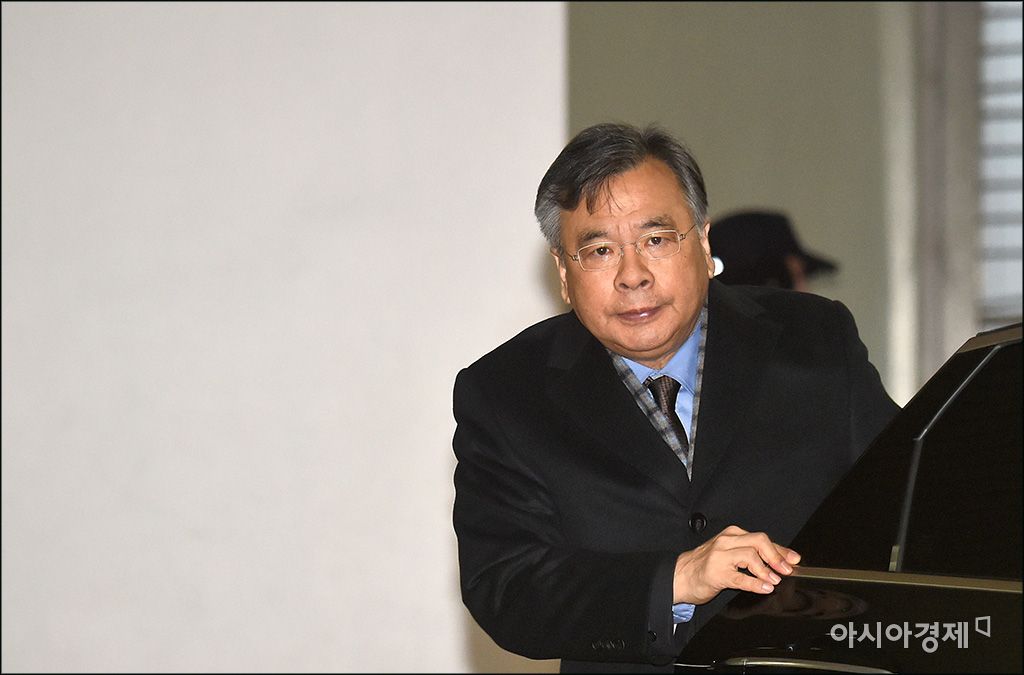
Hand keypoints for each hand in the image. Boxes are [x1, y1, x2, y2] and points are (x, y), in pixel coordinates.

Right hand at [672, 525, 800, 604]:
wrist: (680, 575)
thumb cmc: (705, 565)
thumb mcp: (729, 553)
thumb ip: (751, 554)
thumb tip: (780, 560)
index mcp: (731, 534)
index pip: (761, 538)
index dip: (781, 550)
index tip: (794, 559)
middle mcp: (726, 542)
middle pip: (758, 541)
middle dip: (777, 556)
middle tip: (787, 569)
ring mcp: (720, 557)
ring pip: (750, 556)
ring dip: (767, 570)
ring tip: (774, 580)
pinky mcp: (716, 573)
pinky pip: (740, 578)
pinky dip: (755, 583)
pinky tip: (764, 588)